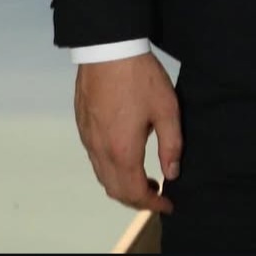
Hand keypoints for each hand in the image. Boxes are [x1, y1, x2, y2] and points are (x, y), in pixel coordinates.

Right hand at [74, 52, 180, 214]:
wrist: (108, 51)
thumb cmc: (141, 78)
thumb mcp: (167, 108)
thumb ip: (171, 144)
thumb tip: (172, 173)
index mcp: (123, 151)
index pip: (135, 192)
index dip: (153, 203)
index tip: (169, 204)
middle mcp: (101, 152)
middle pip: (115, 190)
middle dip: (137, 199)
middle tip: (158, 194)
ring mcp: (88, 140)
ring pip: (103, 177)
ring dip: (123, 186)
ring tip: (145, 179)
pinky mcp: (83, 128)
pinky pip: (96, 161)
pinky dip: (111, 170)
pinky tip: (126, 156)